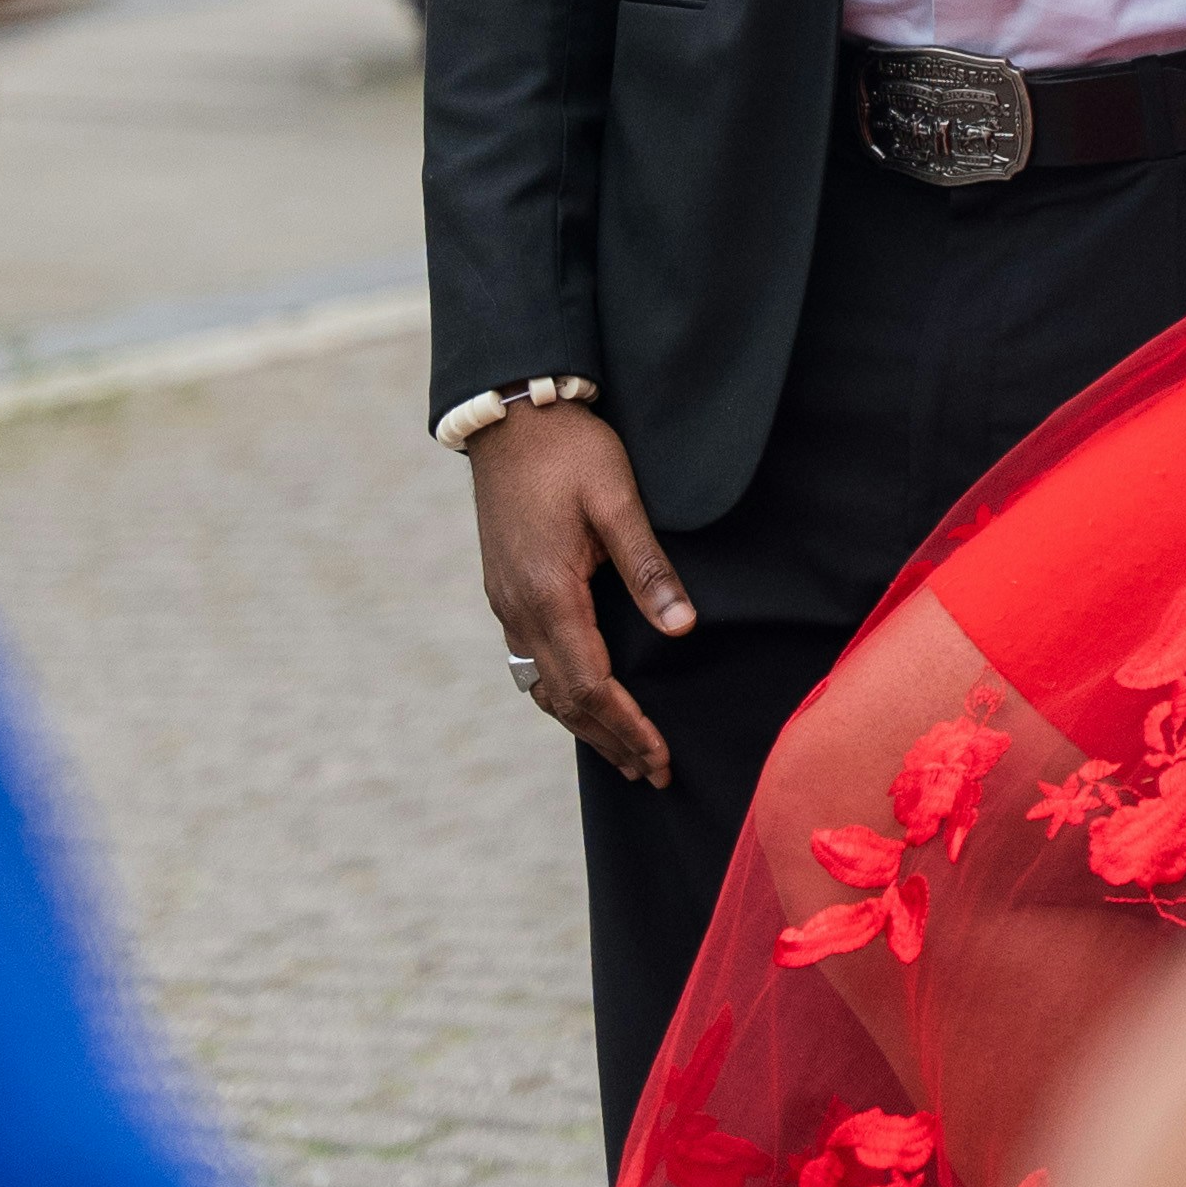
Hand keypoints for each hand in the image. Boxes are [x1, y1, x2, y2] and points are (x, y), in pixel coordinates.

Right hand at [468, 407, 693, 788]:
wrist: (508, 414)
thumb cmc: (569, 450)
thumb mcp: (617, 499)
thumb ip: (648, 567)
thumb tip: (681, 630)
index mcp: (549, 592)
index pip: (589, 684)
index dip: (625, 726)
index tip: (659, 755)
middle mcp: (518, 607)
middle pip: (563, 697)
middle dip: (609, 739)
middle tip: (653, 772)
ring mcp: (505, 600)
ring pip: (540, 685)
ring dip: (582, 723)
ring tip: (623, 753)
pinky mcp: (504, 588)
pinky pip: (528, 660)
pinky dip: (560, 693)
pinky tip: (582, 699)